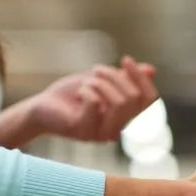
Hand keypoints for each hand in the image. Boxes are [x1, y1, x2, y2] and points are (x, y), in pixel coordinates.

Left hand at [32, 56, 157, 140]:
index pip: (149, 102)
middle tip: (97, 70)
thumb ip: (127, 78)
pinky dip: (87, 90)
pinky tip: (78, 93)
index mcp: (128, 122)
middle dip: (115, 77)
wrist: (44, 107)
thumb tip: (151, 70)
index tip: (126, 59)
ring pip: (118, 103)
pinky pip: (95, 103)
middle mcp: (120, 132)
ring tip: (87, 81)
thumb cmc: (75, 94)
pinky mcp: (84, 132)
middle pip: (134, 99)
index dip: (141, 78)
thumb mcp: (105, 81)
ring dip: (101, 83)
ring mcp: (103, 135)